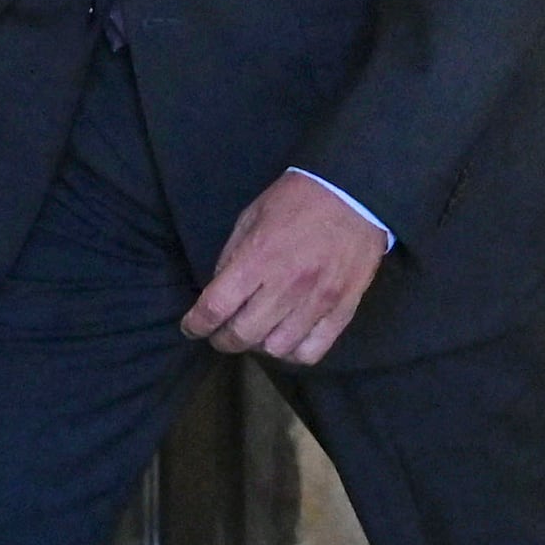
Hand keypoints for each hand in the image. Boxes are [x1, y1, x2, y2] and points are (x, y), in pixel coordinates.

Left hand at [183, 171, 390, 365]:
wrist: (354, 192)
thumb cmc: (296, 200)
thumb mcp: (251, 216)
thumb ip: (232, 257)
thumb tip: (218, 295)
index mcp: (259, 258)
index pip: (215, 307)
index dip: (196, 325)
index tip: (191, 328)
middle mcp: (287, 285)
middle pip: (242, 335)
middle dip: (222, 340)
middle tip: (221, 334)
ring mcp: (318, 301)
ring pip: (276, 349)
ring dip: (259, 346)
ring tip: (258, 333)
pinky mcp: (343, 309)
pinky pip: (312, 351)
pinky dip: (293, 353)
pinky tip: (287, 339)